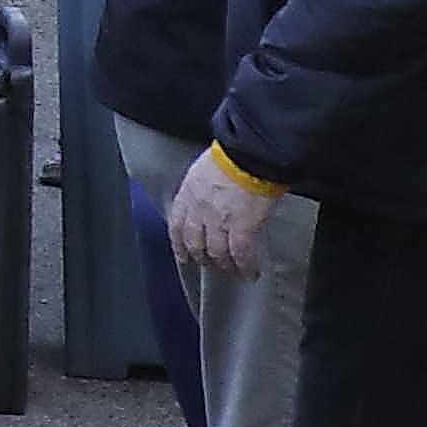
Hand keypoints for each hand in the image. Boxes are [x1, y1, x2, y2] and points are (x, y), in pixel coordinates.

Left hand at [166, 147, 279, 278]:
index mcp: (188, 194)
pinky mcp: (242, 227)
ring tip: (232, 271)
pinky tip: (251, 273)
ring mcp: (220, 220)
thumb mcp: (203, 171)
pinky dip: (246, 266)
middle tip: (210, 264)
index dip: (179, 245)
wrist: (249, 153)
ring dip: (225, 265)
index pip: (176, 226)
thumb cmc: (230, 156)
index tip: (184, 255)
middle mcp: (199, 211)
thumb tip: (208, 200)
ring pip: (217, 253)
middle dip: (202, 258)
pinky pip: (241, 254)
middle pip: (195, 244)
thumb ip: (201, 189)